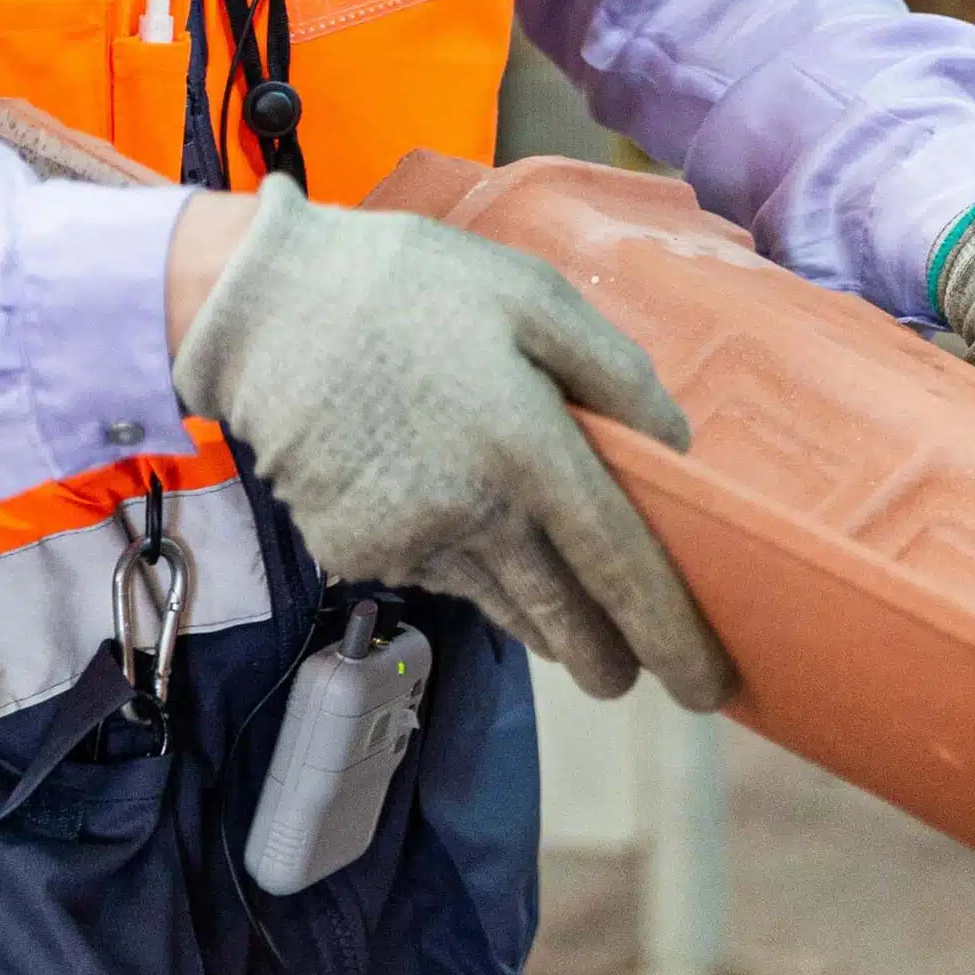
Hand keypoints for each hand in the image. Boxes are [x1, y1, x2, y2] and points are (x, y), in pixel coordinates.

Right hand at [170, 179, 732, 710]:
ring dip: (549, 625)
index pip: (621, 569)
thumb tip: (676, 450)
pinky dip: (472, 572)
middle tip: (637, 667)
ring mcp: (410, 543)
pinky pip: (441, 579)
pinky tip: (464, 525)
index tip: (710, 687)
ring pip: (507, 610)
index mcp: (527, 445)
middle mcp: (472, 513)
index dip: (672, 636)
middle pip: (567, 622)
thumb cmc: (415, 286)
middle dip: (613, 659)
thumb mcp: (532, 295)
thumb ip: (616, 374)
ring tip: (574, 625)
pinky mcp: (357, 554)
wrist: (264, 307)